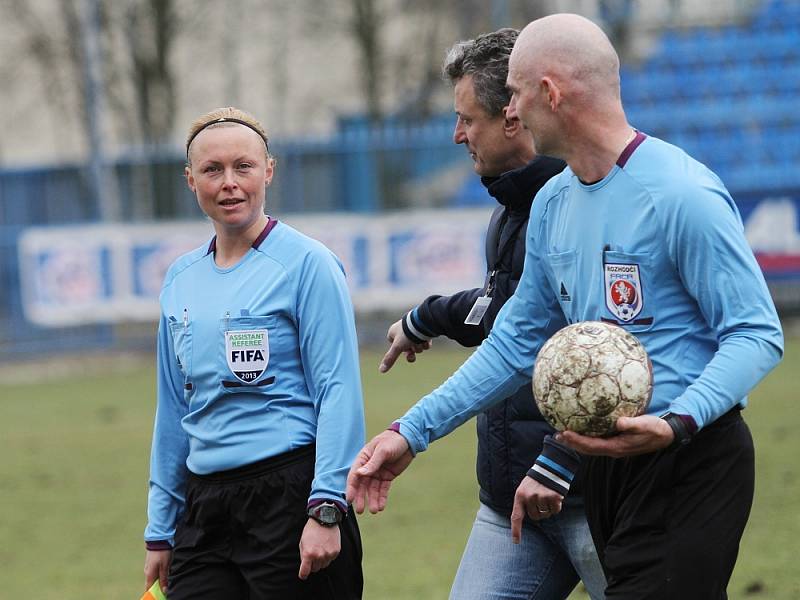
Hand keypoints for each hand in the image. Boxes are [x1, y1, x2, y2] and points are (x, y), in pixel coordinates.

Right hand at [144, 549, 170, 592]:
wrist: (159, 540)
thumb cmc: (162, 553)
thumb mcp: (165, 567)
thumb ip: (164, 579)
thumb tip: (164, 590)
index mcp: (149, 575)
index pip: (149, 589)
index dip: (154, 593)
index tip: (161, 595)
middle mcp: (147, 572)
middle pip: (152, 584)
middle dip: (158, 587)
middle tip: (166, 587)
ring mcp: (149, 567)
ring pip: (154, 578)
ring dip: (160, 580)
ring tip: (167, 580)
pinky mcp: (151, 563)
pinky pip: (155, 572)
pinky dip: (160, 574)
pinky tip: (166, 572)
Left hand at [298, 519, 340, 579]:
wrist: (325, 519)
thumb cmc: (311, 530)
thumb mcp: (302, 542)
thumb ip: (303, 555)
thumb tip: (306, 565)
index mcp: (308, 554)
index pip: (305, 572)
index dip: (303, 574)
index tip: (303, 575)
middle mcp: (319, 556)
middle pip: (315, 569)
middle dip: (313, 564)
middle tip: (313, 555)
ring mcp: (328, 554)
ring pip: (323, 565)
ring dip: (321, 561)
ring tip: (320, 549)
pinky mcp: (336, 552)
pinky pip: (331, 559)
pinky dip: (328, 555)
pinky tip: (326, 546)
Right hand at [346, 430, 414, 513]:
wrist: (409, 439)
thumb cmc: (393, 440)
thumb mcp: (383, 451)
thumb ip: (372, 463)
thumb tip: (360, 474)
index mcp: (363, 458)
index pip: (355, 475)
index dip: (352, 488)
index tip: (350, 500)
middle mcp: (368, 467)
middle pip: (362, 485)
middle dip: (361, 497)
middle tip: (361, 510)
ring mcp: (377, 473)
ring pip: (372, 489)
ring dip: (372, 499)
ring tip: (374, 510)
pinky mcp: (387, 477)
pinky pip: (383, 489)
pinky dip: (381, 498)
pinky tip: (381, 506)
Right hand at [379, 319, 431, 372]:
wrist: (424, 323)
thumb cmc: (408, 333)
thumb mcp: (397, 347)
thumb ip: (390, 358)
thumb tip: (381, 371)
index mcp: (394, 332)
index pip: (394, 345)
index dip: (400, 350)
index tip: (403, 349)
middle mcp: (404, 331)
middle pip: (407, 348)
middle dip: (412, 350)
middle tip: (413, 349)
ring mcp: (414, 331)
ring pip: (417, 346)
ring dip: (419, 346)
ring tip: (420, 340)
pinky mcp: (424, 331)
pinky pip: (424, 342)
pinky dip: (426, 343)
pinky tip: (427, 339)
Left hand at [510, 477, 563, 542]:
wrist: (550, 466)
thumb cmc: (536, 480)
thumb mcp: (525, 488)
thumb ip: (524, 502)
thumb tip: (528, 518)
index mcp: (520, 495)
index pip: (516, 516)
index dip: (516, 530)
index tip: (516, 542)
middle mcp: (529, 497)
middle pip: (536, 517)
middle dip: (539, 511)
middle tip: (541, 497)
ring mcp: (541, 497)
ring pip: (546, 514)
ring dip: (548, 507)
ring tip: (547, 493)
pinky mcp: (553, 497)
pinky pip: (556, 510)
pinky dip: (557, 506)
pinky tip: (555, 495)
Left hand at [557, 415, 673, 456]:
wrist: (666, 435)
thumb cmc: (655, 429)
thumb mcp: (646, 425)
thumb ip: (632, 424)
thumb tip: (619, 422)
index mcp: (617, 447)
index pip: (592, 446)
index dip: (578, 441)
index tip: (565, 433)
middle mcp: (613, 449)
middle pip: (588, 449)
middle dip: (572, 443)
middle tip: (557, 435)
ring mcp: (614, 447)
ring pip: (591, 447)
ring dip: (576, 442)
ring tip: (562, 435)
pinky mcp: (616, 442)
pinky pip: (597, 441)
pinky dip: (586, 437)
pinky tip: (580, 429)